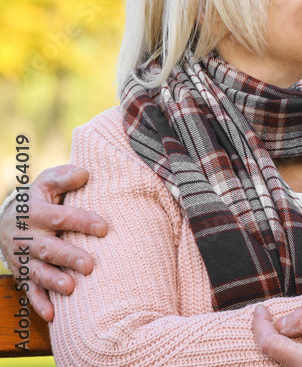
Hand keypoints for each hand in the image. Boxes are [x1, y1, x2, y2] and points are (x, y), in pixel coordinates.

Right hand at [0, 165, 107, 320]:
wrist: (6, 221)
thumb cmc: (38, 199)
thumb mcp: (46, 182)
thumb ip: (64, 177)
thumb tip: (85, 173)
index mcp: (34, 213)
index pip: (60, 217)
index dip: (82, 221)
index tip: (104, 228)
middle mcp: (27, 237)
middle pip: (48, 248)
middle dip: (68, 257)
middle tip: (90, 265)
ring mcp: (24, 258)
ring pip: (38, 272)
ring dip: (53, 281)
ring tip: (71, 288)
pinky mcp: (23, 274)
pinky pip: (29, 291)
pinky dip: (39, 303)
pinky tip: (52, 314)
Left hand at [253, 305, 301, 366]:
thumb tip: (281, 323)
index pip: (270, 344)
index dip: (260, 325)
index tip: (260, 309)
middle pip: (272, 356)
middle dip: (263, 334)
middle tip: (263, 315)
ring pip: (283, 361)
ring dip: (275, 342)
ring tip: (274, 324)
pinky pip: (296, 363)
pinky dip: (288, 350)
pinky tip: (292, 337)